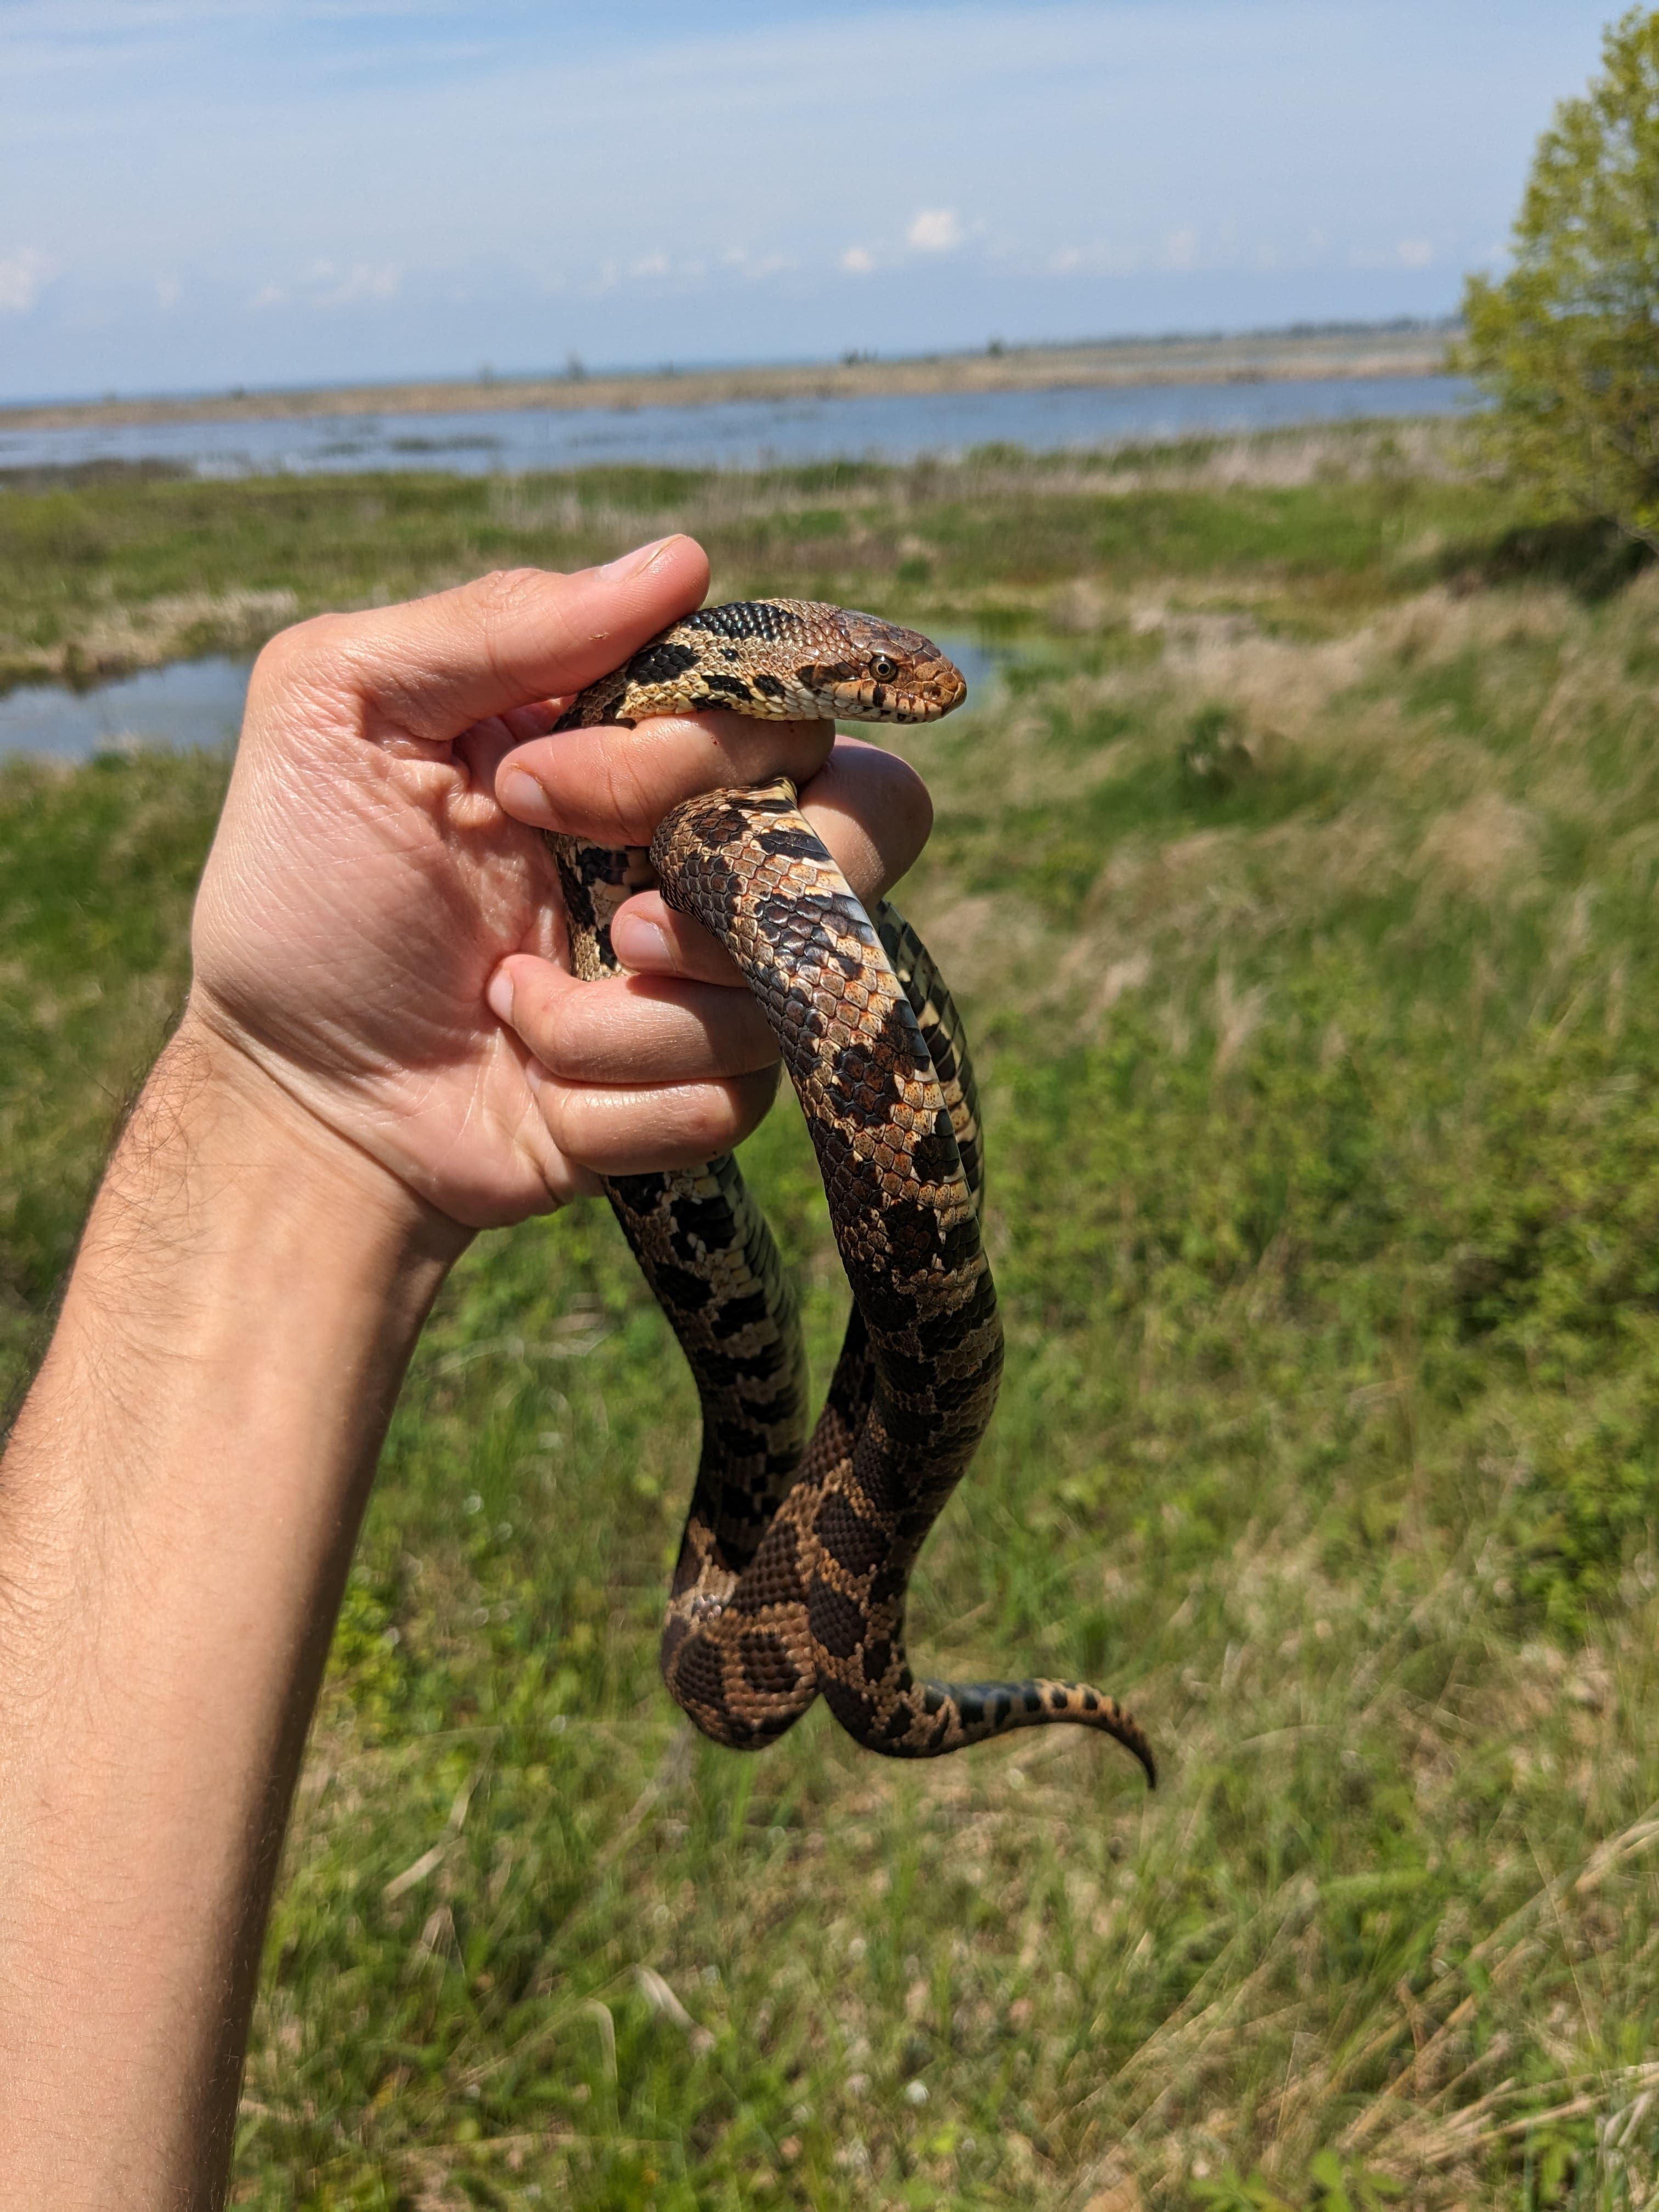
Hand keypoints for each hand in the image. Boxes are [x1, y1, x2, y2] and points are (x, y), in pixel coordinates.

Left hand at [189, 537, 930, 1227]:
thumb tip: (687, 560)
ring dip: (632, 1009)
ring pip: (797, 972)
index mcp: (638, 741)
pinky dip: (613, 1093)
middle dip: (709, 875)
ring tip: (511, 1004)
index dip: (694, 746)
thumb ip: (501, 623)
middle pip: (869, 817)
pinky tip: (533, 1082)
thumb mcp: (343, 708)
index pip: (780, 703)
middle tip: (591, 907)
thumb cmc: (305, 893)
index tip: (532, 783)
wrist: (292, 1095)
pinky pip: (737, 1092)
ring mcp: (719, 976)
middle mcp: (706, 845)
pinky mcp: (709, 1093)